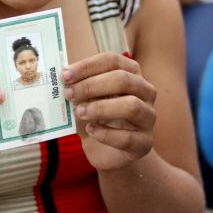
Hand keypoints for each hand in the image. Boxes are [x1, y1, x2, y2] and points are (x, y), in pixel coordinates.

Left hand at [63, 53, 156, 171]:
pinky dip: (105, 134)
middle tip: (69, 94)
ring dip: (101, 108)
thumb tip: (64, 77)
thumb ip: (78, 87)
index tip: (65, 76)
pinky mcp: (145, 142)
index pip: (112, 61)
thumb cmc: (96, 117)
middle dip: (92, 86)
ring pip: (132, 106)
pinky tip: (91, 130)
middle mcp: (145, 92)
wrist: (108, 151)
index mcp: (131, 73)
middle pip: (123, 79)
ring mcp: (148, 117)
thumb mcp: (85, 99)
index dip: (87, 66)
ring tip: (80, 112)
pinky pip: (128, 137)